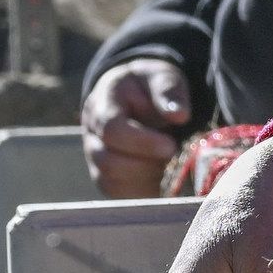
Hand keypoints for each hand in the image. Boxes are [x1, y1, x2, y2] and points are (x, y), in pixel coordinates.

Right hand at [85, 58, 194, 199]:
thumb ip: (168, 91)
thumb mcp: (162, 77)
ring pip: (110, 182)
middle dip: (146, 163)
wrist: (139, 96)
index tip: (170, 144)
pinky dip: (143, 191)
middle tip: (174, 156)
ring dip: (145, 179)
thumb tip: (180, 115)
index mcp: (102, 105)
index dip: (140, 141)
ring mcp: (96, 159)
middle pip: (107, 161)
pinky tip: (163, 177)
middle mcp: (92, 135)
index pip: (110, 129)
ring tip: (169, 164)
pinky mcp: (107, 178)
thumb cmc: (151, 87)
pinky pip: (119, 194)